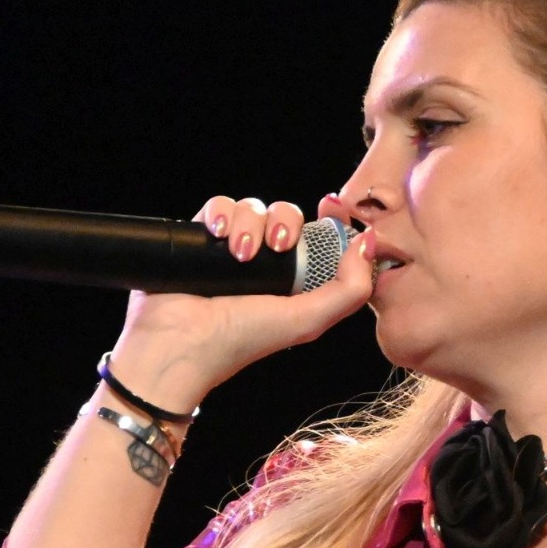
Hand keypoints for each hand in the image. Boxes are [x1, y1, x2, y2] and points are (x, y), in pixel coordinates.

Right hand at [106, 193, 376, 410]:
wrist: (179, 343)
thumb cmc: (242, 339)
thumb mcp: (307, 321)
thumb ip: (348, 290)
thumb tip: (367, 245)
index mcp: (296, 280)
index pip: (320, 236)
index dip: (330, 217)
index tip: (330, 205)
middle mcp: (266, 263)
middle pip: (286, 215)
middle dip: (284, 224)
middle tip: (275, 247)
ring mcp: (232, 249)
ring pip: (253, 208)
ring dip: (249, 224)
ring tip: (237, 253)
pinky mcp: (201, 239)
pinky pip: (218, 206)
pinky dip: (220, 214)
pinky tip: (217, 234)